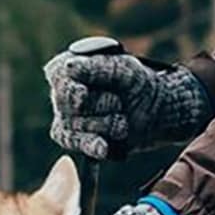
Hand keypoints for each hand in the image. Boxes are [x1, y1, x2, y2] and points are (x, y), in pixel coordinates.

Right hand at [45, 47, 213, 161]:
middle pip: (67, 103)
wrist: (157, 112)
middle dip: (98, 104)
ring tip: (123, 122)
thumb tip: (69, 67)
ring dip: (103, 124)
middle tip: (118, 103)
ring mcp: (68, 117)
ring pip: (73, 125)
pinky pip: (75, 144)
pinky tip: (103, 147)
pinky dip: (91, 145)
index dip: (69, 87)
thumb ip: (98, 67)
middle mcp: (65, 92)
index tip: (83, 94)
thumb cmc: (137, 83)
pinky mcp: (77, 139)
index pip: (58, 75)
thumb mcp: (125, 69)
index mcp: (72, 67)